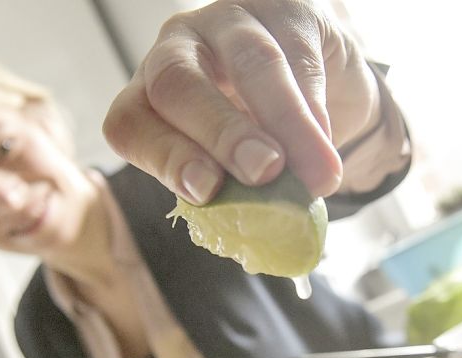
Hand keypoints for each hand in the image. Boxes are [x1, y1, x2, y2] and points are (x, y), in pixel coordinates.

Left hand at [103, 0, 382, 203]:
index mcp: (147, 96)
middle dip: (222, 131)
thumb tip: (262, 231)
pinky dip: (318, 110)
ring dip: (286, 122)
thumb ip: (234, 194)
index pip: (133, 122)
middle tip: (263, 173)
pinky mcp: (284, 11)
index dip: (165, 156)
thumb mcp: (235, 169)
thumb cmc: (260, 138)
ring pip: (250, 63)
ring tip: (316, 174)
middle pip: (178, 81)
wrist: (317, 86)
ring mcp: (227, 22)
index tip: (206, 191)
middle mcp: (175, 50)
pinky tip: (328, 147)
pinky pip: (300, 57)